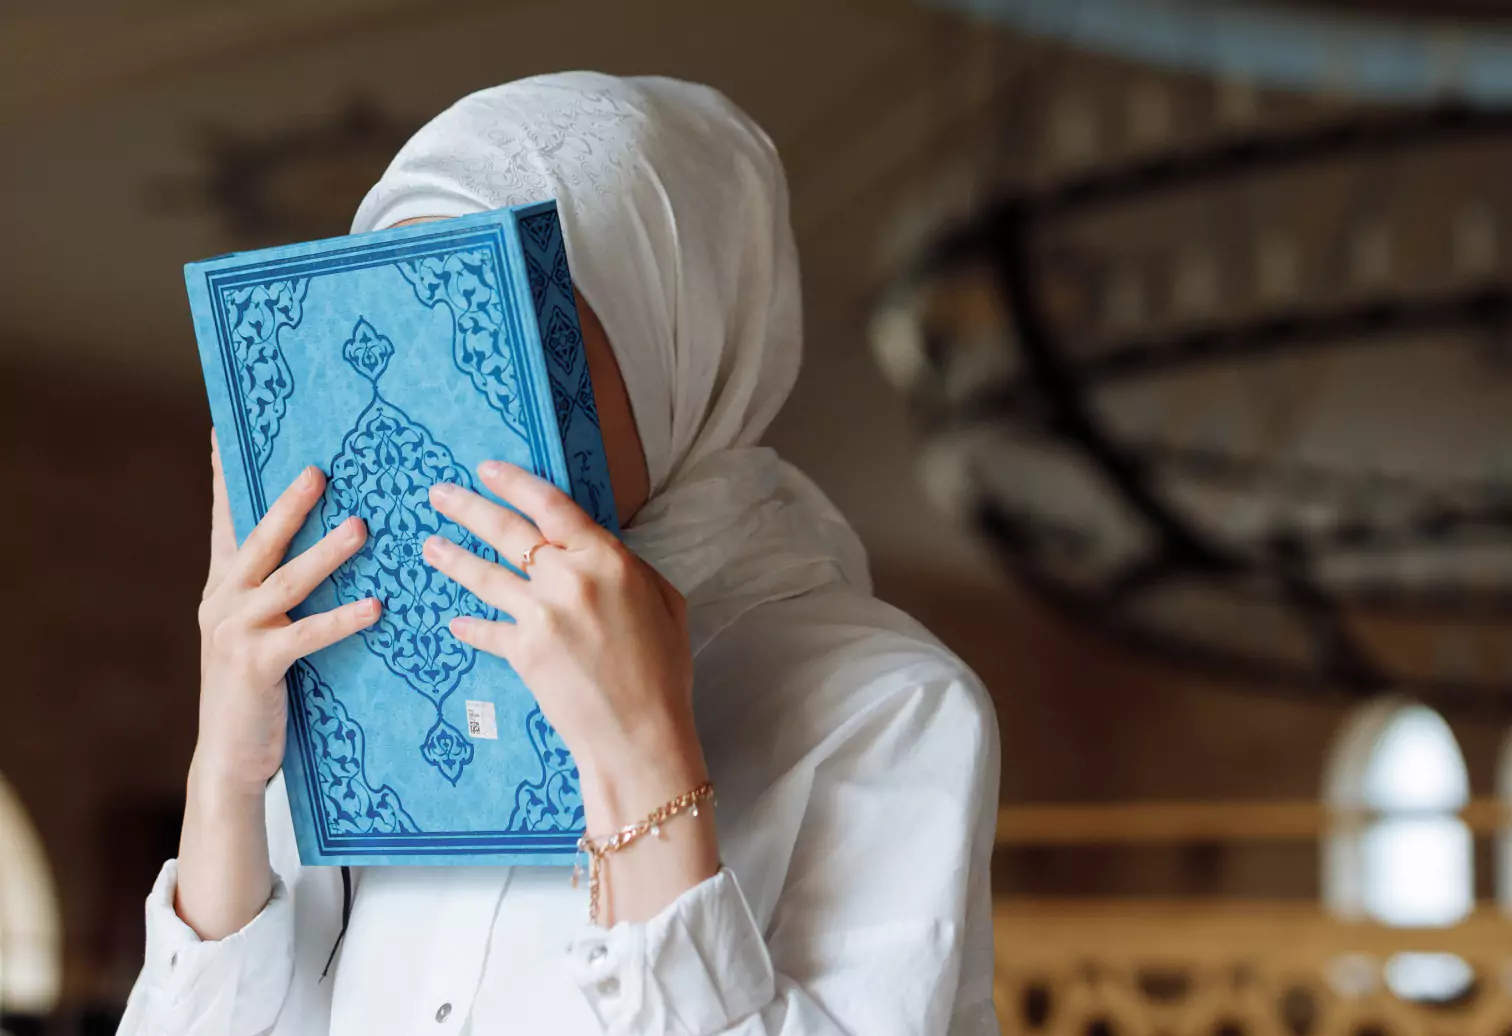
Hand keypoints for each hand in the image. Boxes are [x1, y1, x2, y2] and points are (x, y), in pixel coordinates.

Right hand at [194, 430, 380, 798]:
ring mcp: (235, 632)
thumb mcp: (261, 630)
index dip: (227, 479)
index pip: (227, 522)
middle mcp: (221, 601)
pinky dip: (341, 620)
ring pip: (286, 582)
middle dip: (289, 503)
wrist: (230, 756)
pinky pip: (306, 636)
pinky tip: (374, 608)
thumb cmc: (259, 688)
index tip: (225, 433)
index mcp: (223, 587)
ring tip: (361, 528)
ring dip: (326, 554)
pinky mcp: (256, 665)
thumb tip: (328, 542)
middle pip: (259, 540)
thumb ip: (281, 590)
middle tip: (319, 470)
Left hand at [423, 462, 706, 826]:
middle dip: (468, 508)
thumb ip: (627, 568)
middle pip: (507, 531)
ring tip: (429, 546)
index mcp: (607, 558)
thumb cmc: (663, 669)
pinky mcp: (521, 651)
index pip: (551, 505)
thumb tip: (596, 550)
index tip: (487, 469)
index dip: (515, 483)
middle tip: (438, 493)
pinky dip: (470, 626)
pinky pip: (486, 630)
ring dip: (452, 558)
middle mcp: (569, 578)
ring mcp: (540, 614)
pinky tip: (454, 620)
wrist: (641, 734)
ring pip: (484, 575)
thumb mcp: (664, 602)